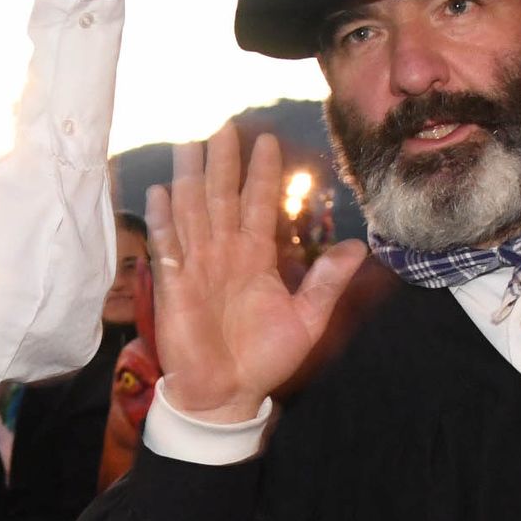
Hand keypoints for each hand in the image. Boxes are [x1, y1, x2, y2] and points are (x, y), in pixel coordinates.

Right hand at [143, 125, 367, 425]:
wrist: (228, 394)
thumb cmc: (263, 359)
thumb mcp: (307, 318)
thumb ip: (327, 281)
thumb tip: (358, 248)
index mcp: (254, 257)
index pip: (257, 204)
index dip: (261, 173)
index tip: (266, 140)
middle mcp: (224, 253)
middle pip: (221, 197)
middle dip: (223, 162)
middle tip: (224, 125)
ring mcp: (197, 266)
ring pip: (192, 211)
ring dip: (190, 178)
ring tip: (190, 144)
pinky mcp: (175, 285)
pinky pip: (168, 246)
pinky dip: (164, 220)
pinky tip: (161, 192)